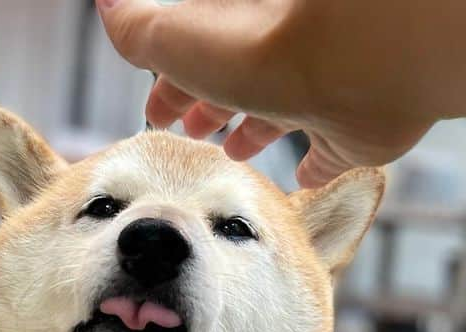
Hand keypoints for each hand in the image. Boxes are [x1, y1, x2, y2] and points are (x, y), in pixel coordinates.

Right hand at [96, 0, 435, 186]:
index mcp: (234, 29)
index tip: (154, 115)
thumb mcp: (179, 39)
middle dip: (211, 105)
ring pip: (280, 110)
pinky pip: (329, 151)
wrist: (360, 60)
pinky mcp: (354, 130)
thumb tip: (106, 5)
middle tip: (191, 133)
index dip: (170, 84)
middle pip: (238, 82)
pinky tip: (299, 180)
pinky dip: (314, 164)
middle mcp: (279, 55)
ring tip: (234, 153)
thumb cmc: (261, 46)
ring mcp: (319, 91)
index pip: (194, 54)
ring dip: (256, 129)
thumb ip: (140, 30)